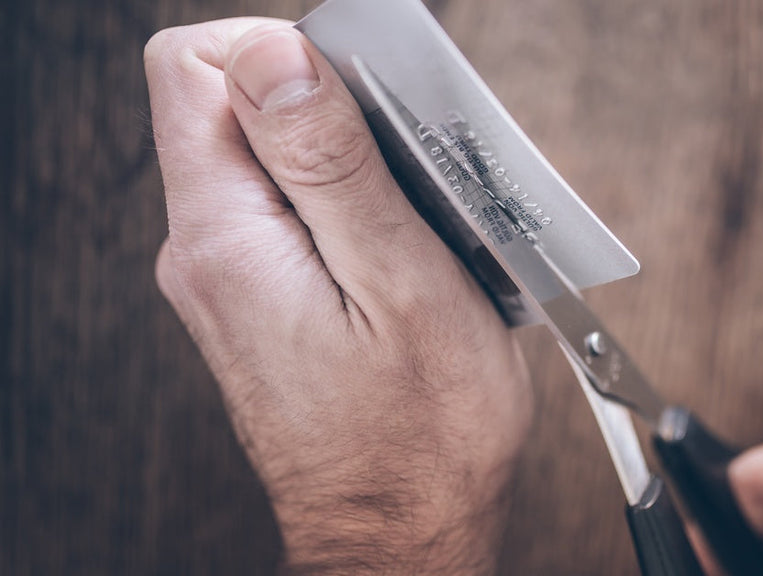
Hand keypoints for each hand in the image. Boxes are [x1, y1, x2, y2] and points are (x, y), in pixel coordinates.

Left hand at [145, 19, 531, 573]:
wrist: (402, 532)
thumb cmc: (422, 434)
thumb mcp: (400, 283)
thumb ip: (331, 166)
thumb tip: (273, 55)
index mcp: (227, 239)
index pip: (193, 66)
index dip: (279, 52)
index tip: (358, 99)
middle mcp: (205, 253)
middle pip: (230, 106)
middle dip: (325, 111)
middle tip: (404, 172)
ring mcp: (226, 279)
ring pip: (264, 158)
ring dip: (344, 165)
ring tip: (410, 225)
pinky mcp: (255, 299)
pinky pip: (283, 211)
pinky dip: (343, 207)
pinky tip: (396, 254)